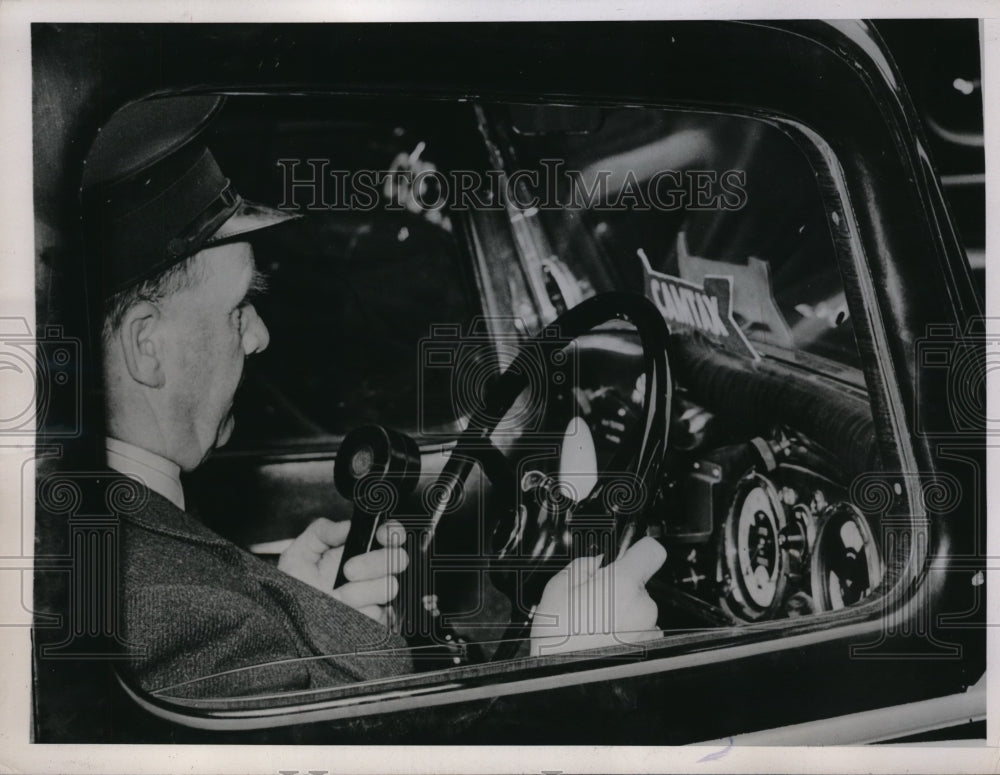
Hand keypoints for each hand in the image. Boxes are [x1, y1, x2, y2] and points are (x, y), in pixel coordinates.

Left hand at [277, 518, 408, 625]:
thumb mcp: (298, 554)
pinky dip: (362, 613)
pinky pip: (383, 613)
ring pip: (390, 586)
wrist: (290, 623)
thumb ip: (320, 532)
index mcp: (357, 551)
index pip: (389, 535)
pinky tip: (345, 612)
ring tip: (339, 596)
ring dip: (361, 592)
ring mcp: (375, 596)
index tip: (380, 536)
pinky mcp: (376, 619)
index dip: (391, 533)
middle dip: (373, 563)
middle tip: (348, 571)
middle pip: (398, 558)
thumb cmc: (293, 590)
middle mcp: (371, 572)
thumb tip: (347, 526)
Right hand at [529, 536, 665, 655]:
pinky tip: (602, 639)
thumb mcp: (558, 587)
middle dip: (619, 588)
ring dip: (622, 613)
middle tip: (592, 601)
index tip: (631, 555)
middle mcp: (642, 605)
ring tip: (594, 625)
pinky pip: (640, 631)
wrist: (562, 679)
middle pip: (639, 584)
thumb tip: (596, 562)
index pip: (651, 551)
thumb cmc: (558, 637)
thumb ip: (584, 566)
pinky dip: (626, 633)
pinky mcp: (649, 649)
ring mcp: (648, 630)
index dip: (640, 551)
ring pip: (638, 609)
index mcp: (622, 582)